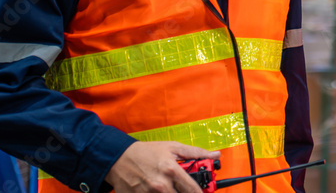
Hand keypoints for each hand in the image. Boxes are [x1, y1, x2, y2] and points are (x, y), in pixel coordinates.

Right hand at [105, 141, 219, 192]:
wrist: (119, 158)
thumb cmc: (147, 152)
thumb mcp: (173, 147)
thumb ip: (196, 153)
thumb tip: (215, 155)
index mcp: (171, 170)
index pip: (193, 189)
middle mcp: (160, 185)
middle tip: (186, 189)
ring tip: (171, 188)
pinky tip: (160, 191)